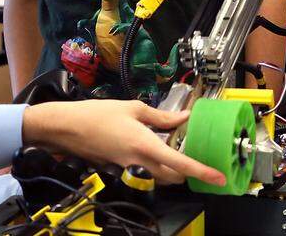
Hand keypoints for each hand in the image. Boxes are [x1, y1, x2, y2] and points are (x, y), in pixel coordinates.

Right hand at [21, 99, 225, 186]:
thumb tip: (183, 118)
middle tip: (197, 155)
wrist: (68, 128)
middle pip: (174, 177)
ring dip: (172, 168)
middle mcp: (139, 162)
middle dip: (188, 171)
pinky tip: (156, 146)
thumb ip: (161, 116)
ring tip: (178, 148)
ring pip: (160, 177)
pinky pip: (146, 171)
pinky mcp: (121, 168)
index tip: (218, 177)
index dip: (202, 172)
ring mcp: (129, 168)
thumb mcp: (133, 108)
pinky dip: (157, 164)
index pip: (181, 164)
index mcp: (145, 145)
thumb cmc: (96, 115)